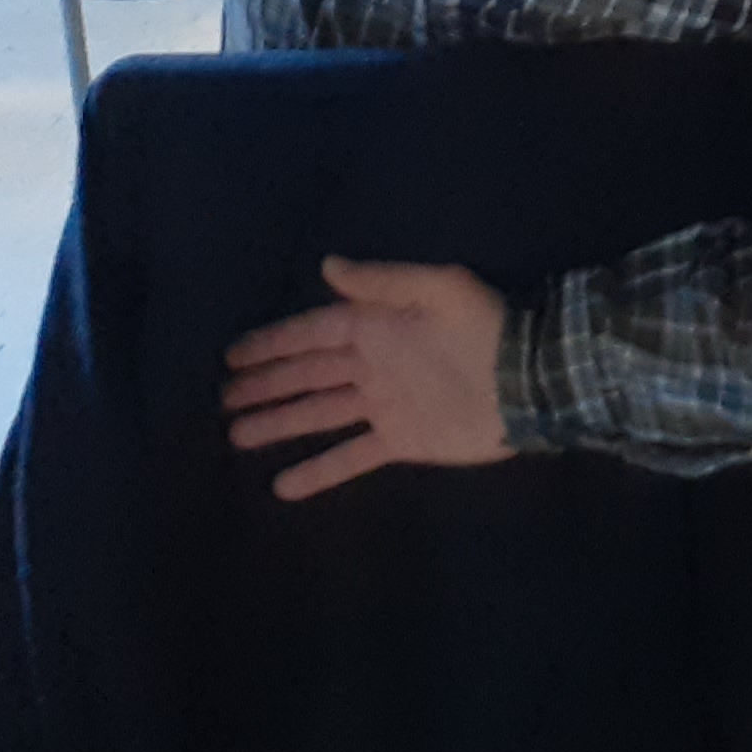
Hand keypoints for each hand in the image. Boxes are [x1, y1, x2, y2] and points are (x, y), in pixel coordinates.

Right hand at [220, 256, 513, 501]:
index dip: (275, 343)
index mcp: (380, 326)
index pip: (315, 333)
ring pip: (321, 414)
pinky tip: (283, 486)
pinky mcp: (403, 441)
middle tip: (222, 399)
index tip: (233, 356)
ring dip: (280, 422)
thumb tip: (328, 265)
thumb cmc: (484, 329)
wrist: (528, 382)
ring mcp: (386, 405)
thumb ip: (381, 282)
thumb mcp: (438, 289)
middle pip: (310, 374)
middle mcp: (376, 365)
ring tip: (237, 435)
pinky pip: (352, 457)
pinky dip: (319, 472)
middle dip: (268, 383)